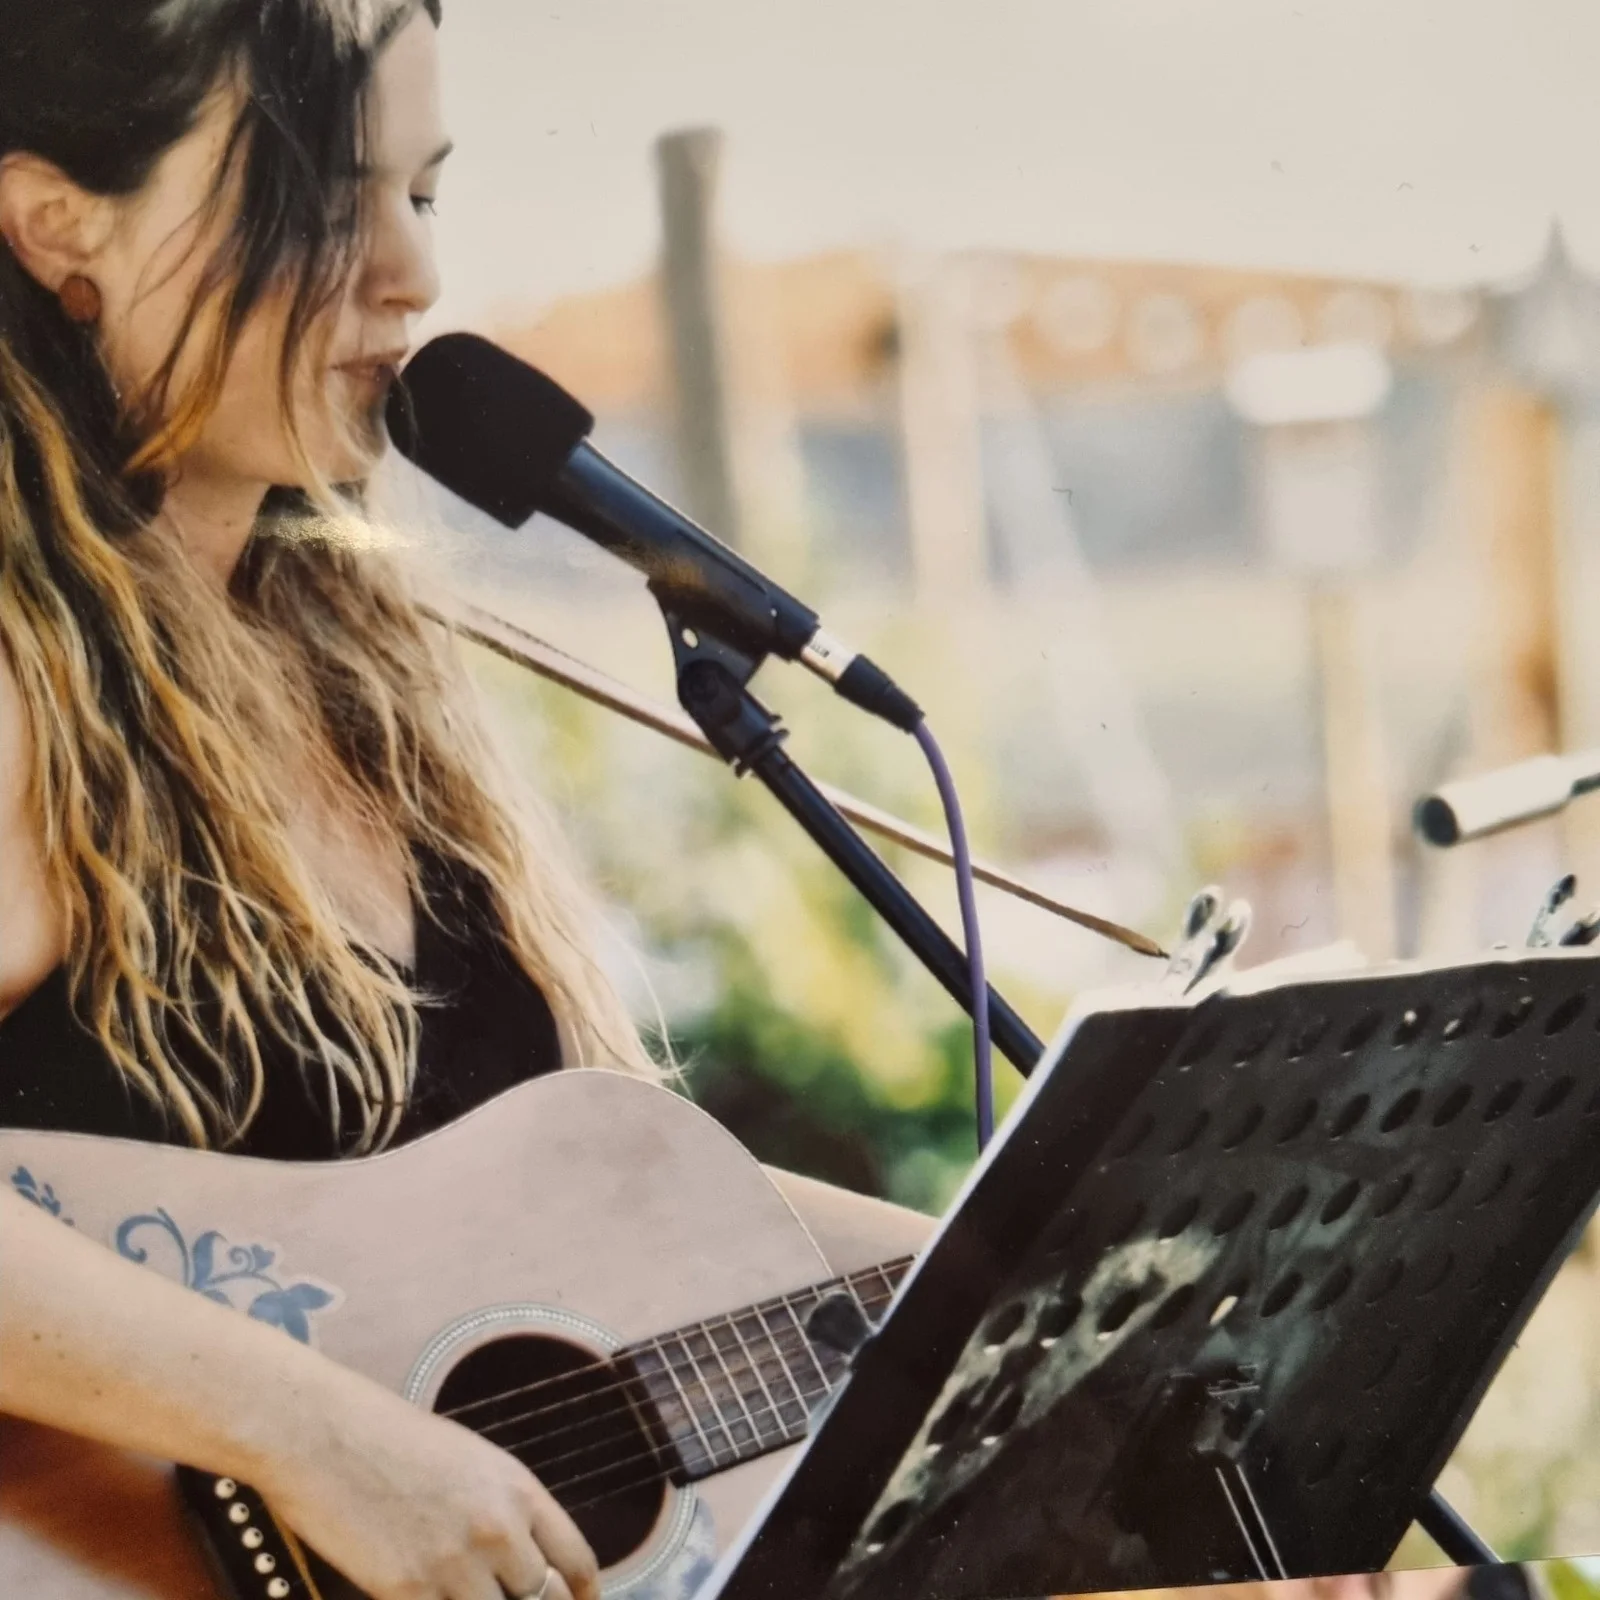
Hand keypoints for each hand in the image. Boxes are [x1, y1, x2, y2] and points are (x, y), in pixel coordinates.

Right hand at [258, 1370, 599, 1599]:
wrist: (321, 1431)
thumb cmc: (387, 1438)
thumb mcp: (469, 1461)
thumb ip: (502, 1509)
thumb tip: (519, 1557)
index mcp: (518, 1489)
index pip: (577, 1561)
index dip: (580, 1595)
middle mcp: (498, 1529)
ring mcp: (454, 1565)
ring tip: (463, 1595)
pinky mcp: (407, 1591)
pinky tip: (429, 1599)